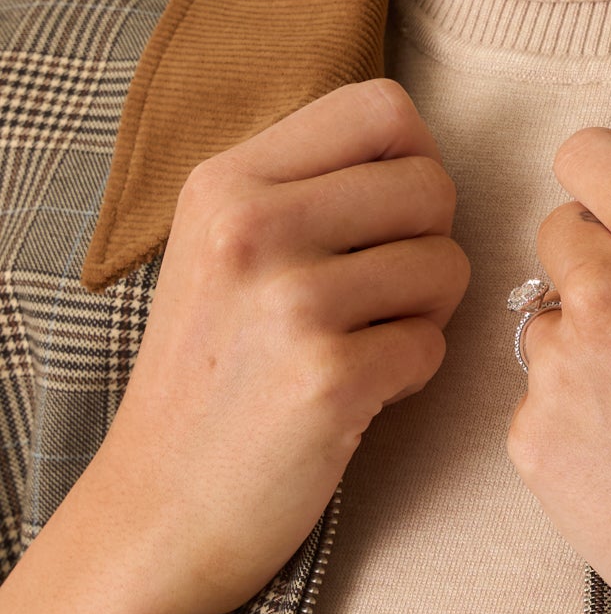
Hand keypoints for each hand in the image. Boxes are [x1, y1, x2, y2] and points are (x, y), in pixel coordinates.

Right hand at [90, 79, 469, 613]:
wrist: (158, 506)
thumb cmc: (209, 377)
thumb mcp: (219, 251)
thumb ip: (299, 188)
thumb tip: (415, 146)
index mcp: (227, 181)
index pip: (383, 107)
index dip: (415, 160)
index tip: (391, 218)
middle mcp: (253, 228)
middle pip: (432, 184)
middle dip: (429, 244)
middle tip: (381, 298)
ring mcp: (290, 304)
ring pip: (447, 264)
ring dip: (426, 315)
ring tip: (364, 345)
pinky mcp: (328, 380)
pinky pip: (434, 346)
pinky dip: (412, 375)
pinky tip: (359, 394)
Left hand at [510, 125, 610, 613]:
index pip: (586, 154)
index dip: (604, 188)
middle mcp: (608, 290)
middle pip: (554, 236)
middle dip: (595, 272)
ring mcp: (561, 367)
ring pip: (541, 327)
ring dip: (580, 356)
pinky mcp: (532, 441)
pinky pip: (534, 407)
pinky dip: (572, 430)